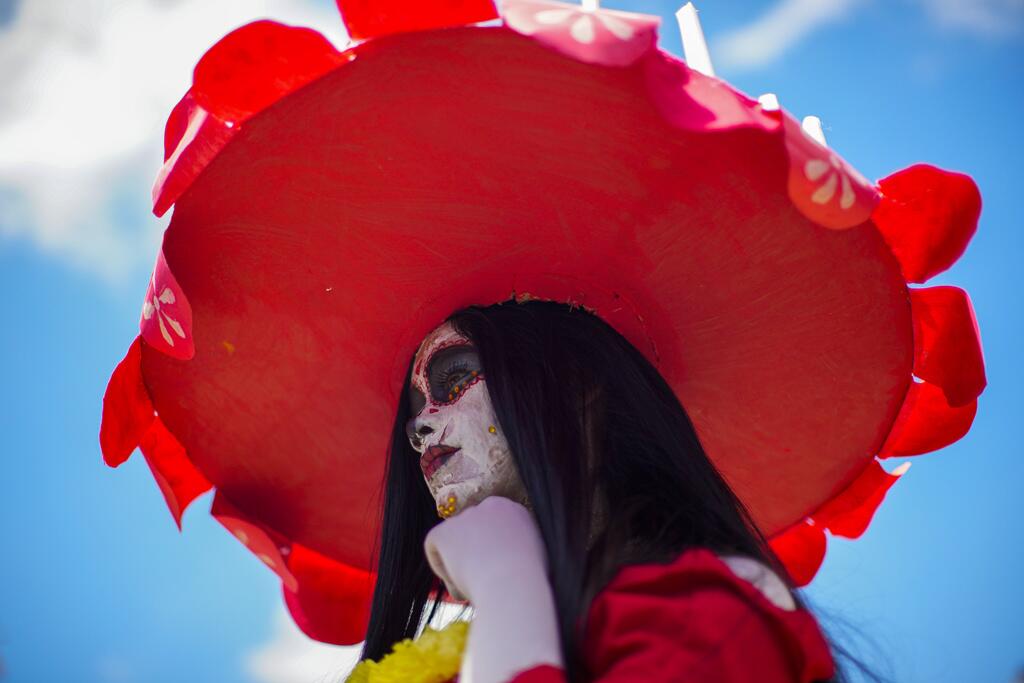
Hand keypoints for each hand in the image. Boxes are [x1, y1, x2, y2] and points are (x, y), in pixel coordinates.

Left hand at [423, 495, 545, 603]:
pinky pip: (434, 547)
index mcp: (515, 510)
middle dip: (474, 553)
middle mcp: (490, 505)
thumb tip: (504, 557)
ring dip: (460, 563)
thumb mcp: (535, 556)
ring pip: (455, 541)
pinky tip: (460, 583)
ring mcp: (465, 516)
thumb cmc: (529, 584)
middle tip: (482, 581)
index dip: (492, 550)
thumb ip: (518, 547)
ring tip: (475, 587)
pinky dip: (442, 569)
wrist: (513, 587)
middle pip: (473, 530)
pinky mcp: (444, 530)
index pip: (494, 526)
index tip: (496, 572)